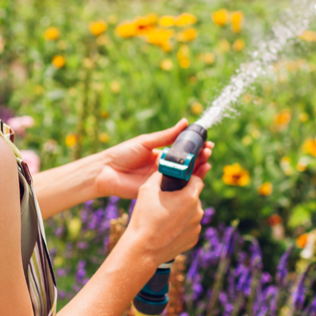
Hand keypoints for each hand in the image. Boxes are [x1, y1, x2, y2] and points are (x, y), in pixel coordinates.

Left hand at [95, 119, 212, 199]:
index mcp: (162, 155)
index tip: (207, 144)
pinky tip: (197, 177)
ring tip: (207, 162)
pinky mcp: (159, 192)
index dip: (196, 148)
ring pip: (185, 177)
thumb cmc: (124, 153)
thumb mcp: (147, 142)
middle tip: (209, 152)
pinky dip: (188, 184)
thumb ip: (167, 136)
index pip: (184, 152)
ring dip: (198, 170)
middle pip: (188, 164)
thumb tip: (185, 122)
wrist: (107, 171)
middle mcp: (165, 168)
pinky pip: (176, 189)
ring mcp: (163, 180)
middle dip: (201, 158)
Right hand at [127, 171, 204, 264]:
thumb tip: (164, 169)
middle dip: (183, 197)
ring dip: (183, 212)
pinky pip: (190, 227)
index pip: (197, 180)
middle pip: (194, 197)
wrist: (142, 249)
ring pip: (192, 213)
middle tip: (168, 201)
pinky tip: (168, 228)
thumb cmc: (144, 218)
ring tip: (166, 217)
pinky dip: (182, 226)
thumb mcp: (147, 189)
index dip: (188, 179)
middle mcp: (197, 212)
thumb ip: (159, 175)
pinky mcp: (193, 239)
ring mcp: (197, 227)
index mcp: (189, 198)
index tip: (179, 181)